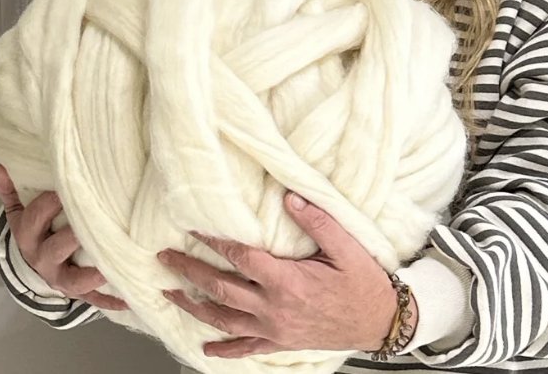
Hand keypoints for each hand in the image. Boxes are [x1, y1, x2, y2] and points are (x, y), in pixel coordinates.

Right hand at [0, 164, 127, 310]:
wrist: (33, 268)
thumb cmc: (33, 233)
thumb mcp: (18, 212)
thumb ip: (10, 190)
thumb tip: (2, 167)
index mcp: (27, 236)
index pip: (35, 218)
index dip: (49, 203)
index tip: (66, 188)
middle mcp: (41, 258)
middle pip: (55, 248)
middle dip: (72, 236)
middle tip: (90, 224)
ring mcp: (60, 278)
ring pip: (74, 279)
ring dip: (92, 274)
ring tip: (110, 264)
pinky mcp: (76, 292)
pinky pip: (93, 299)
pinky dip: (110, 301)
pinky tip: (127, 300)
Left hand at [158, 191, 405, 358]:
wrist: (382, 322)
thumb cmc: (364, 284)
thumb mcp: (347, 248)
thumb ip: (317, 221)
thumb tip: (289, 197)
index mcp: (288, 281)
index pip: (241, 257)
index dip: (214, 241)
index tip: (192, 229)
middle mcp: (275, 308)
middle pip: (221, 288)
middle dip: (189, 272)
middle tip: (165, 258)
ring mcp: (275, 329)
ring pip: (224, 319)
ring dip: (194, 306)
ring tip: (169, 293)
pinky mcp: (281, 343)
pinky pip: (247, 348)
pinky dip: (224, 350)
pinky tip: (206, 349)